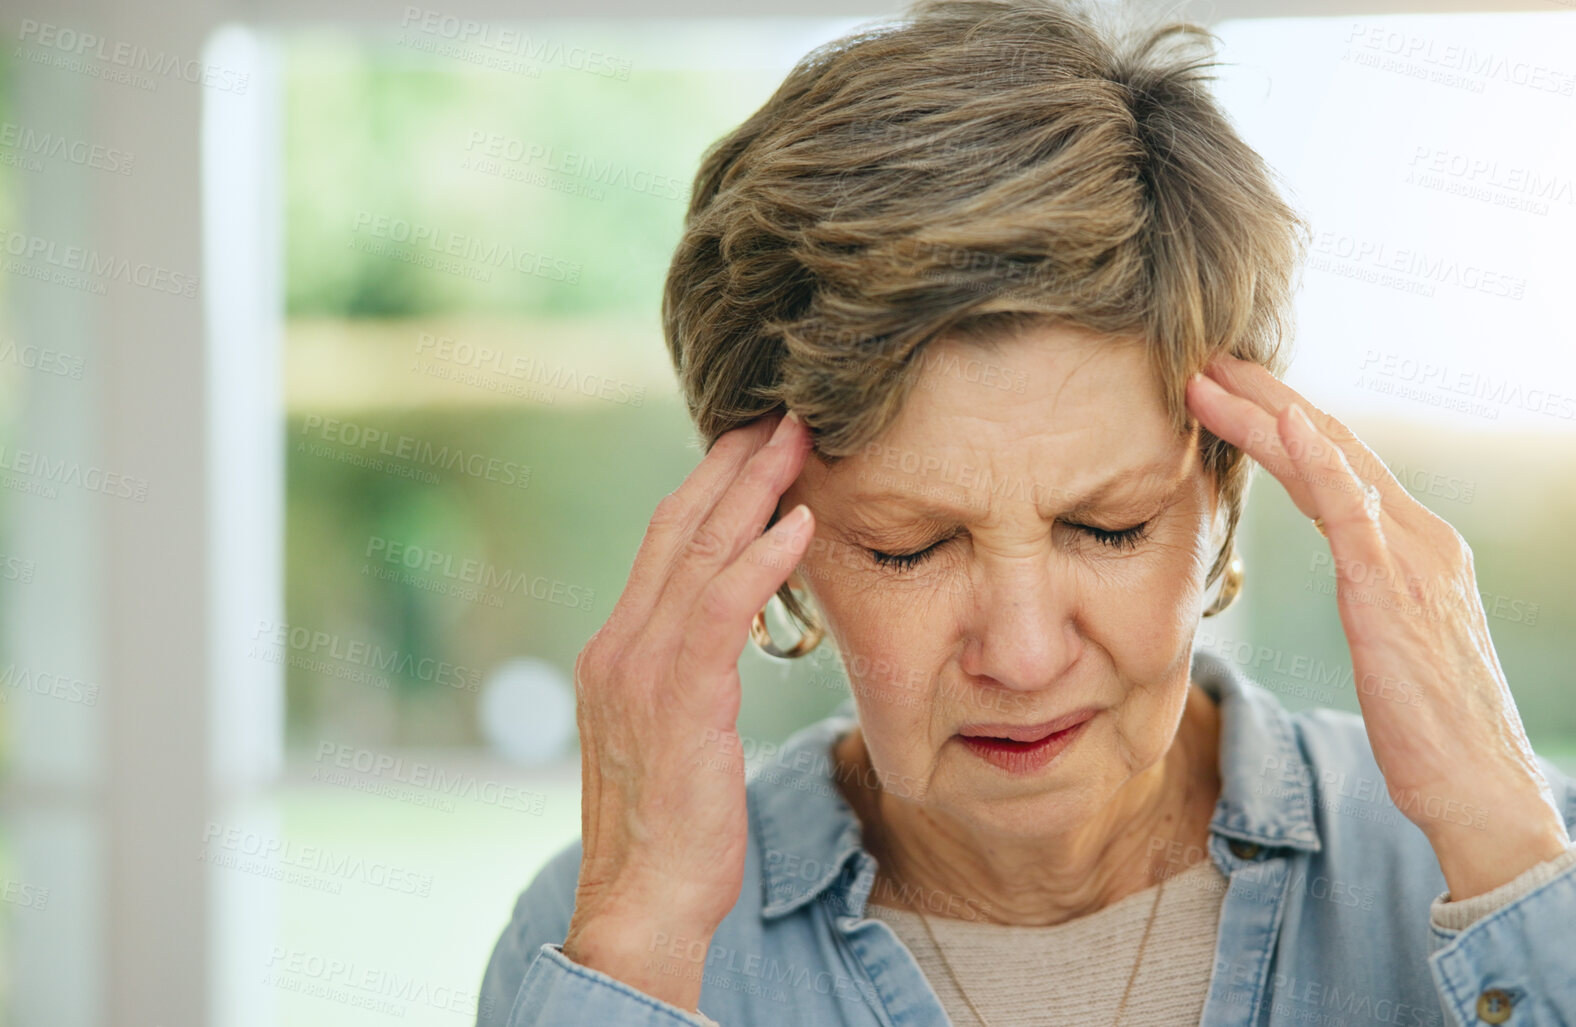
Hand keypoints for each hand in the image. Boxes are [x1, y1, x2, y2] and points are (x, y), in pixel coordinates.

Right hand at [561, 410, 814, 1008]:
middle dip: (730, 466)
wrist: (642, 900)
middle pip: (676, 527)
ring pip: (698, 552)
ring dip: (753, 489)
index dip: (708, 488)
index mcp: (617, 650)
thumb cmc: (673, 830)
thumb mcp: (676, 735)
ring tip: (797, 440)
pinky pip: (721, 607)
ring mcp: (641, 667)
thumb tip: (723, 640)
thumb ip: (690, 675)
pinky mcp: (676, 695)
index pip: (662, 544)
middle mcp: (619, 644)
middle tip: (779, 413)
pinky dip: (760, 558)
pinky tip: (799, 523)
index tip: (751, 443)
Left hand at [1186, 355, 1568, 899]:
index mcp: (1420, 548)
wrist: (1482, 790)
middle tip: (1206, 359)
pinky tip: (1281, 423)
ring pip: (1330, 462)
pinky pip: (1352, 510)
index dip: (1285, 422)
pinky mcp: (1395, 591)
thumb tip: (1355, 582)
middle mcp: (1422, 538)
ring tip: (1208, 379)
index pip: (1342, 465)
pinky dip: (1316, 461)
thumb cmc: (1434, 735)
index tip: (1231, 391)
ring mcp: (1412, 559)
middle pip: (1333, 445)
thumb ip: (1377, 597)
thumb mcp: (1398, 647)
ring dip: (1264, 414)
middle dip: (1267, 397)